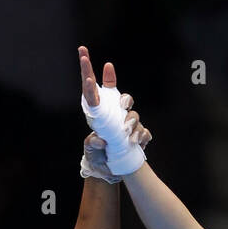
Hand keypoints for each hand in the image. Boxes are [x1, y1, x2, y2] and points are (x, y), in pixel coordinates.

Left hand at [79, 45, 148, 176]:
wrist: (114, 171)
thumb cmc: (98, 160)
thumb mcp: (91, 153)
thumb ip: (92, 145)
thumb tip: (99, 139)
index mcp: (99, 114)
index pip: (93, 91)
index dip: (88, 71)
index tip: (83, 57)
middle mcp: (114, 115)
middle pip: (121, 97)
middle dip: (121, 95)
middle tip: (119, 99)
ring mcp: (128, 124)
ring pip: (133, 115)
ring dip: (130, 123)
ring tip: (126, 135)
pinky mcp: (138, 135)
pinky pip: (144, 131)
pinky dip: (141, 136)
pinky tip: (136, 143)